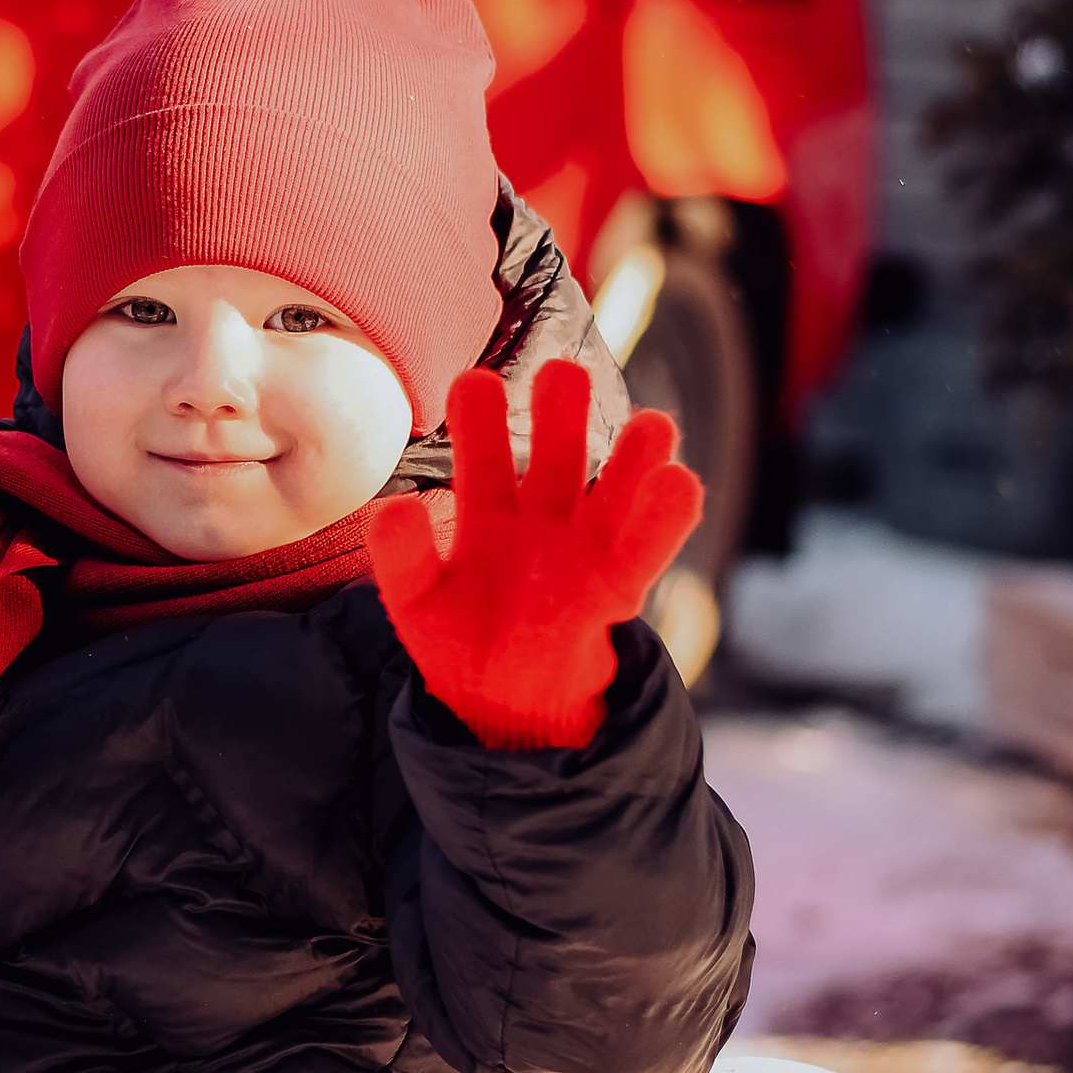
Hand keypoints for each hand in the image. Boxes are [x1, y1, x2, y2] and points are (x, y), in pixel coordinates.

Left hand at [363, 360, 702, 750]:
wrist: (501, 699)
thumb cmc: (455, 639)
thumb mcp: (414, 600)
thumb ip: (402, 557)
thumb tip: (393, 508)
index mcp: (487, 513)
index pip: (483, 459)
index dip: (480, 421)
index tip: (475, 382)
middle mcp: (541, 517)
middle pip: (556, 456)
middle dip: (561, 415)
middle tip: (563, 374)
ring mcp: (582, 548)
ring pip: (612, 492)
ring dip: (633, 458)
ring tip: (652, 425)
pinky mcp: (614, 586)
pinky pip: (644, 548)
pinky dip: (664, 518)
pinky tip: (679, 482)